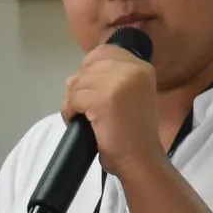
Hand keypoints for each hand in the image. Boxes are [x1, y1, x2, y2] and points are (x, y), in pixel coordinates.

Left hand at [62, 39, 160, 177]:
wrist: (140, 160)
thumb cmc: (134, 133)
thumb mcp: (132, 95)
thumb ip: (114, 77)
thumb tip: (79, 74)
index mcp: (142, 67)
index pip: (105, 51)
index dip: (90, 69)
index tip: (92, 90)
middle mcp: (133, 70)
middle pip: (88, 66)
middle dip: (80, 87)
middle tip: (85, 108)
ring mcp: (119, 84)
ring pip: (77, 82)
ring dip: (73, 101)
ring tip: (83, 117)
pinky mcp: (104, 100)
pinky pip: (73, 98)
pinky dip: (70, 112)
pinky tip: (80, 122)